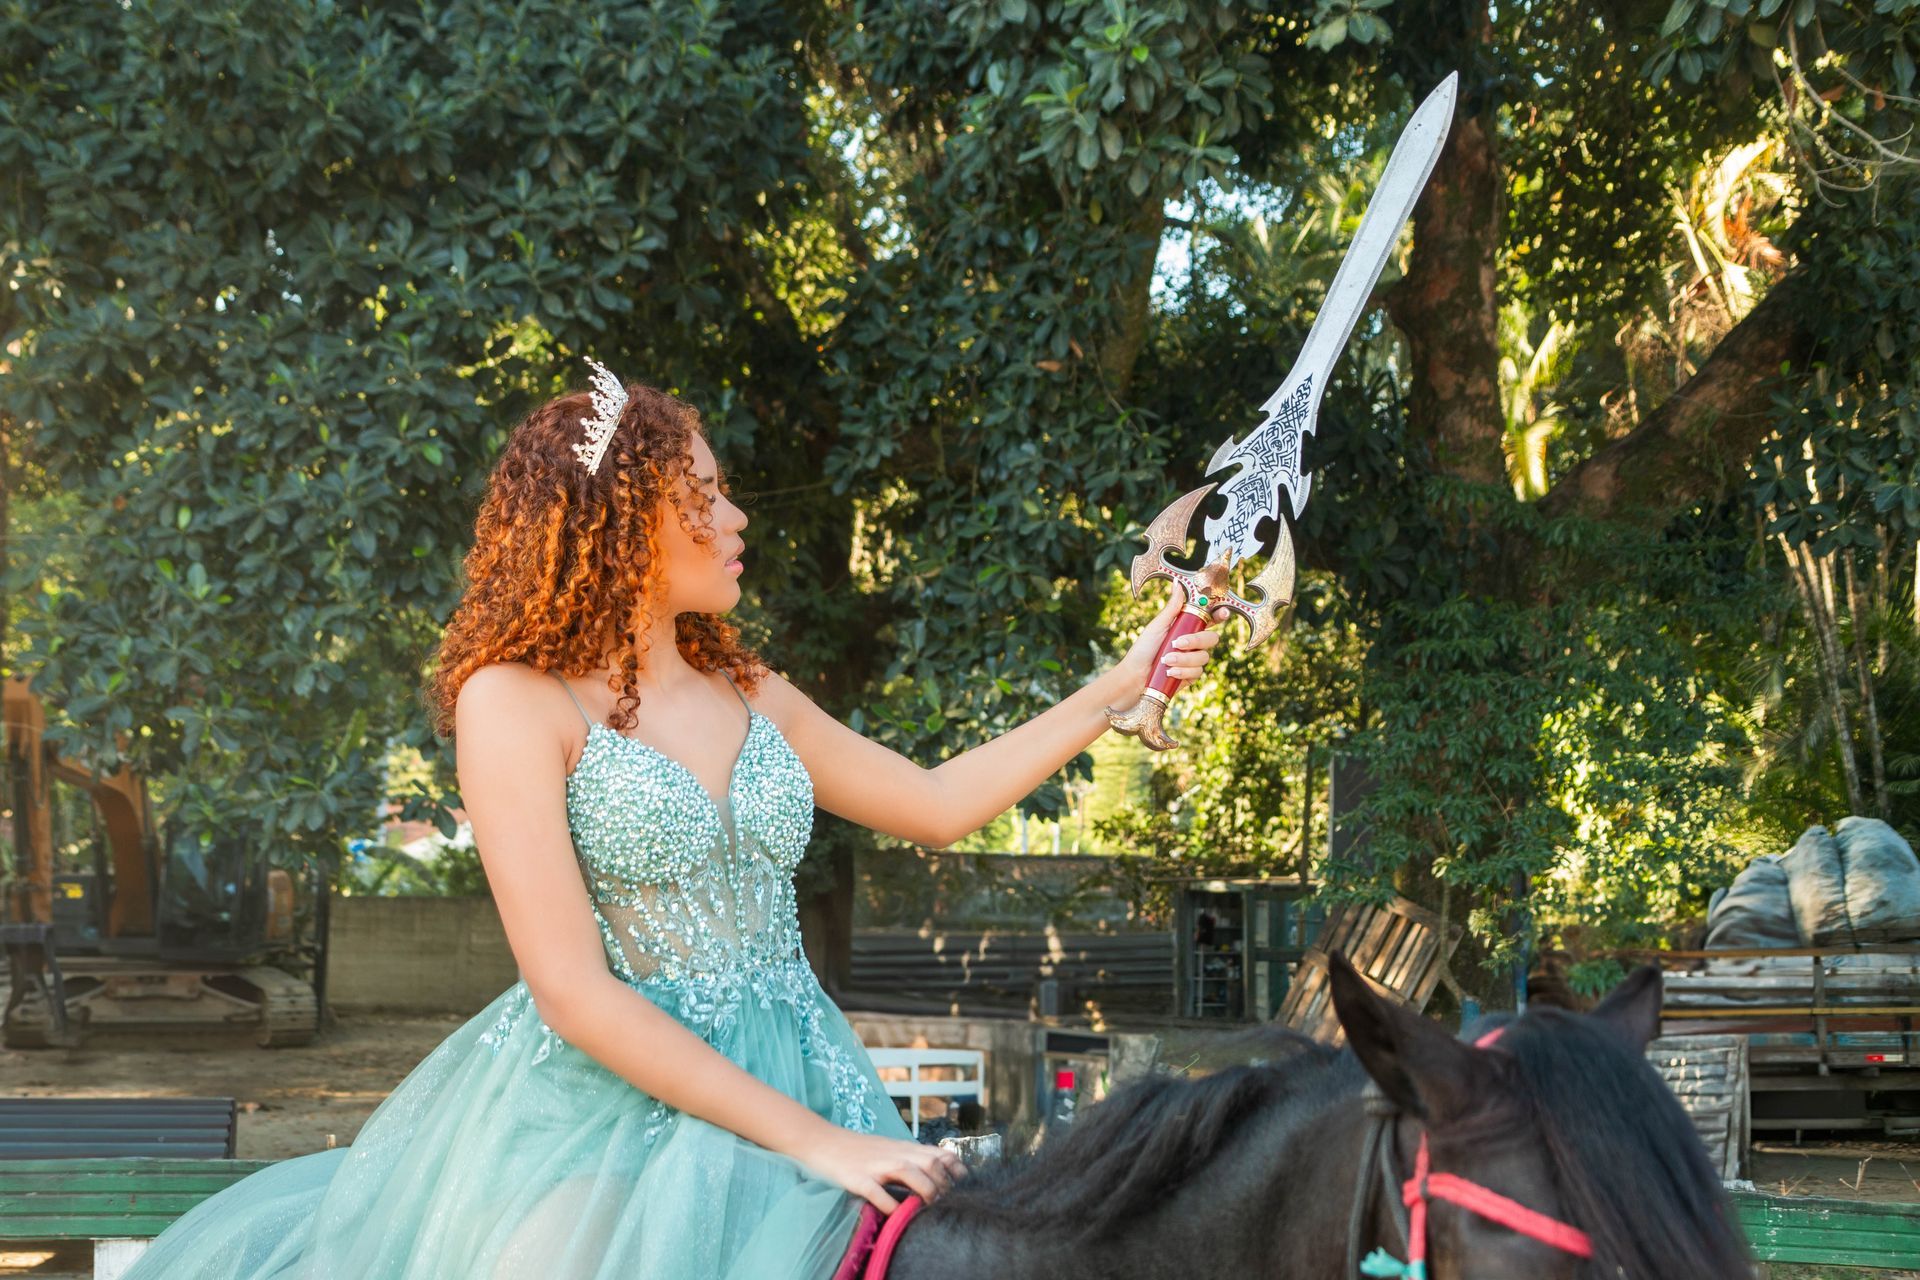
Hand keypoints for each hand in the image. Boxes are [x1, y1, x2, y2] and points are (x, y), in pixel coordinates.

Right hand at [796, 1126, 966, 1212]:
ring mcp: (875, 1165)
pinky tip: (895, 1214)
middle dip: (942, 1184)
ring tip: (925, 1206)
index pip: (940, 1154)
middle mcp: (893, 1154)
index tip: (960, 1185)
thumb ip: (910, 1159)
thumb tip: (936, 1174)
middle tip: (941, 1202)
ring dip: (924, 1190)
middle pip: (930, 1163)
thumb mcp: (889, 1149)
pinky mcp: (856, 1178)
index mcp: (903, 1148)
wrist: (821, 1141)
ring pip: (909, 1172)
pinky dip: (889, 1204)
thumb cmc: (857, 1149)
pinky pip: (876, 1191)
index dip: (955, 1170)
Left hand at [1114, 588, 1228, 692]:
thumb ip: (1172, 607)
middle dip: (1196, 641)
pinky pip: (1198, 671)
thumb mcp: (1158, 625)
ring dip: (1183, 659)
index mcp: (1187, 627)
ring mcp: (1193, 659)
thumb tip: (1177, 583)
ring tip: (1166, 661)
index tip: (1222, 613)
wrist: (1135, 676)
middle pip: (1212, 638)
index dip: (1220, 614)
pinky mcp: (1191, 675)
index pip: (1210, 619)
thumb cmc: (1144, 649)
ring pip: (1204, 656)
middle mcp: (1193, 643)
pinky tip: (1170, 673)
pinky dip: (1182, 671)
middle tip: (1178, 643)